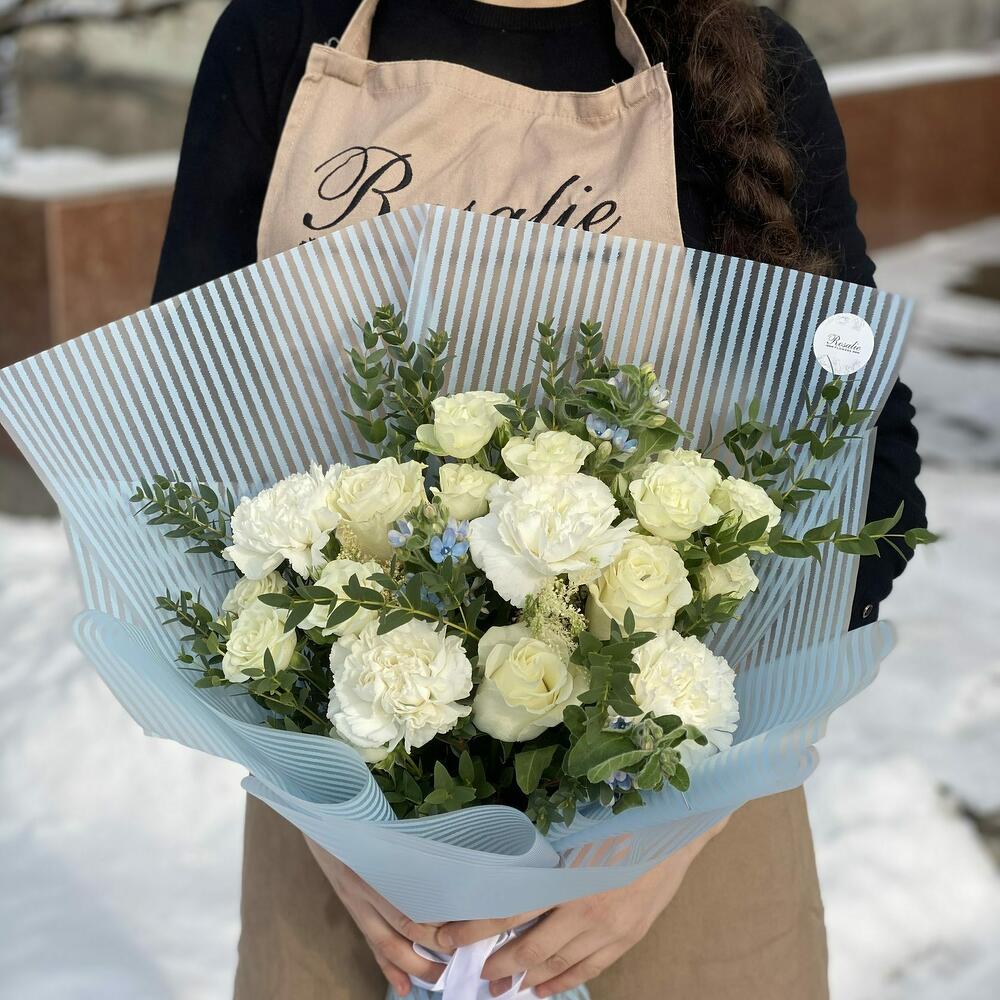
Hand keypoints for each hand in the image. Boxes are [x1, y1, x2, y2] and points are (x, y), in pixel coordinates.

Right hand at [305, 837, 448, 996]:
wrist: (323, 824)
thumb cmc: (361, 823)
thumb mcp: (386, 833)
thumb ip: (410, 853)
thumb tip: (446, 871)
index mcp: (375, 870)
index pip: (407, 910)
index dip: (433, 926)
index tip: (461, 931)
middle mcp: (364, 892)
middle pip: (399, 932)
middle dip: (427, 952)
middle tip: (457, 961)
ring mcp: (356, 904)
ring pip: (385, 943)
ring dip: (410, 965)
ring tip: (436, 978)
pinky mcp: (354, 910)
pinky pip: (371, 943)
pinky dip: (387, 967)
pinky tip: (403, 985)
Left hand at [438, 817, 729, 997]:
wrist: (675, 828)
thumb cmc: (621, 818)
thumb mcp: (577, 830)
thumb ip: (544, 855)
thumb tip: (503, 867)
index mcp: (567, 875)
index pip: (510, 909)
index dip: (477, 927)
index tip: (449, 935)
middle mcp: (585, 907)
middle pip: (530, 947)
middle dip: (497, 962)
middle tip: (473, 972)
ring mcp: (609, 927)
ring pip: (558, 963)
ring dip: (526, 978)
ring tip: (501, 985)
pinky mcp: (628, 936)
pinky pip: (589, 968)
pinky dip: (563, 980)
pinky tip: (544, 989)